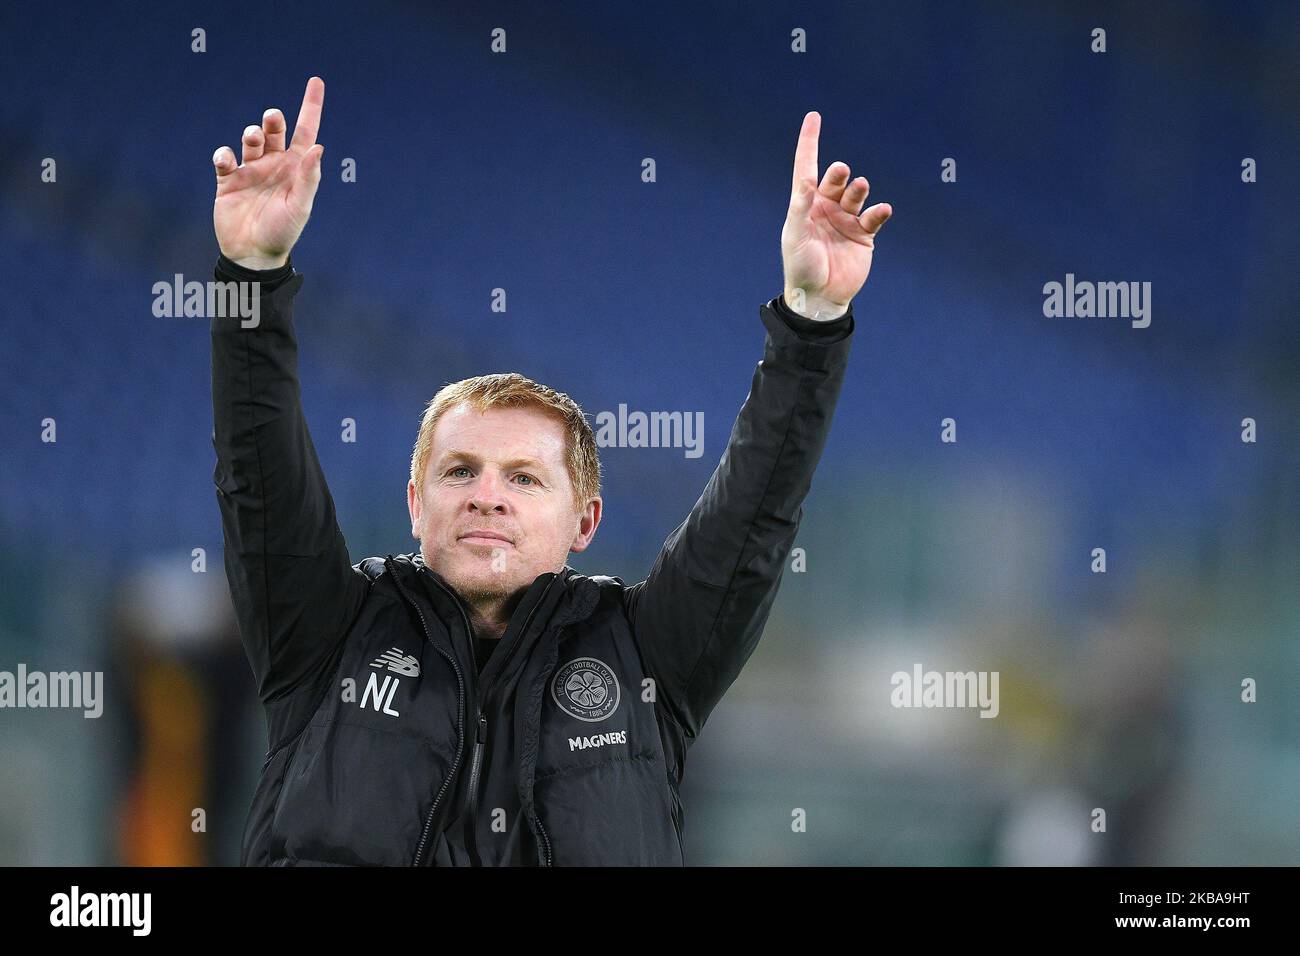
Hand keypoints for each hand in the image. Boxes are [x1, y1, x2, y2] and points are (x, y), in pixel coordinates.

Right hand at [212, 76, 325, 269]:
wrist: (252, 255)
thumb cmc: (282, 233)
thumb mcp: (300, 206)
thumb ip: (308, 178)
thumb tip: (319, 147)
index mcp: (296, 168)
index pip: (306, 131)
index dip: (311, 106)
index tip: (316, 80)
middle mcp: (275, 165)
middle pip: (275, 130)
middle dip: (272, 119)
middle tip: (271, 119)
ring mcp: (251, 170)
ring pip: (251, 139)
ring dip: (251, 133)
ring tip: (251, 139)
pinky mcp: (228, 179)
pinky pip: (224, 157)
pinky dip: (224, 154)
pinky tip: (226, 162)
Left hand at [780, 111, 892, 319]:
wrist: (819, 297)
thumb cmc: (801, 267)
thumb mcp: (795, 237)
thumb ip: (800, 208)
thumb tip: (804, 181)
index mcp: (805, 205)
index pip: (806, 168)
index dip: (809, 143)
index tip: (813, 117)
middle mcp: (826, 208)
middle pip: (834, 180)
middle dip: (838, 174)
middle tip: (841, 172)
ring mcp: (846, 220)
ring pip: (856, 195)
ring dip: (859, 189)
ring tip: (860, 186)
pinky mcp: (864, 235)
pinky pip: (874, 217)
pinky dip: (879, 211)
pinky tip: (881, 209)